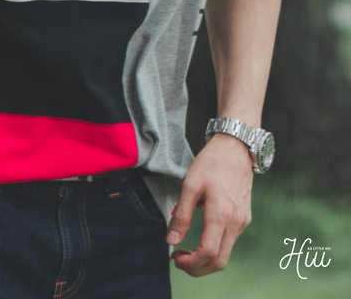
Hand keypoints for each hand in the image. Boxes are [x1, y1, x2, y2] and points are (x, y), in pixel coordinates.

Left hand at [168, 134, 252, 274]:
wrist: (236, 147)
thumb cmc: (211, 162)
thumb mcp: (190, 184)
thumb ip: (181, 214)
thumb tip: (172, 241)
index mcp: (221, 214)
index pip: (209, 253)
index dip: (191, 262)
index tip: (175, 257)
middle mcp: (236, 223)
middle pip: (219, 261)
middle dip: (197, 268)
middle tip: (178, 259)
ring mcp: (242, 222)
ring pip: (226, 255)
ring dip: (205, 260)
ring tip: (186, 251)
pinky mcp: (244, 218)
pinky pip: (230, 242)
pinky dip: (214, 249)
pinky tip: (200, 238)